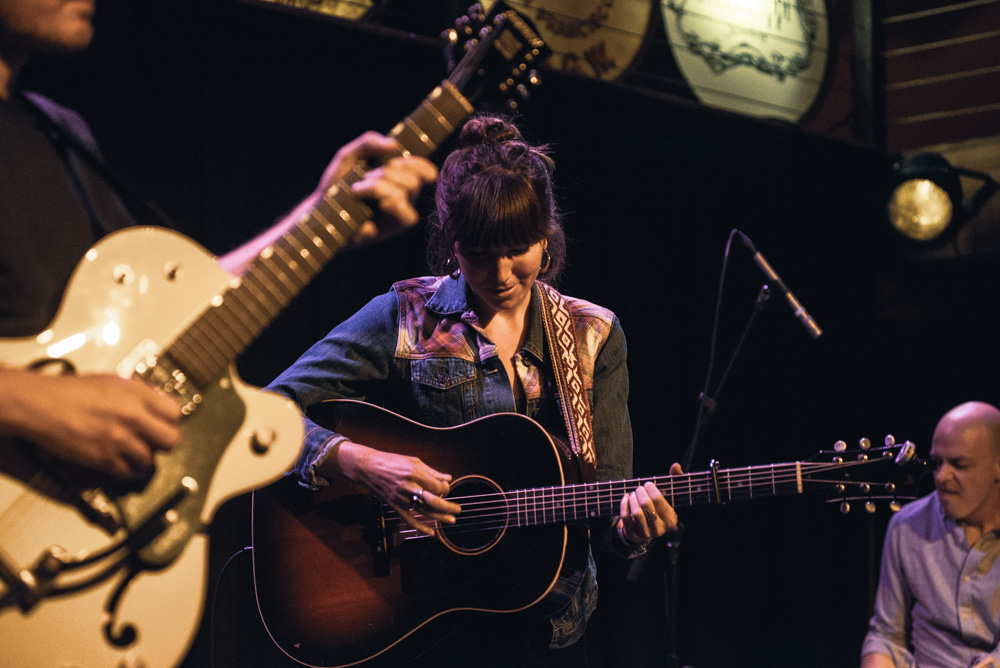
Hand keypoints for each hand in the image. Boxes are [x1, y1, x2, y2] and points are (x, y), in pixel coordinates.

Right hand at [0, 368, 181, 478]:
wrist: (43, 405)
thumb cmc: (72, 392)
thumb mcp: (115, 382)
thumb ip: (140, 395)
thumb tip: (158, 406)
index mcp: (137, 394)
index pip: (176, 413)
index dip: (171, 419)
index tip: (165, 422)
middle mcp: (133, 417)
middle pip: (171, 440)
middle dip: (164, 441)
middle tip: (155, 440)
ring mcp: (119, 439)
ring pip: (151, 459)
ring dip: (145, 458)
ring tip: (135, 452)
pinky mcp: (104, 459)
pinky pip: (130, 472)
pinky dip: (129, 470)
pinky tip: (124, 463)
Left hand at [319, 131, 437, 243]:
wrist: (322, 209)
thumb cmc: (337, 183)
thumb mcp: (350, 155)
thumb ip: (369, 142)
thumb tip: (394, 144)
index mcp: (401, 177)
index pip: (426, 170)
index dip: (417, 163)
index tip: (393, 162)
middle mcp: (406, 195)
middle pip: (415, 179)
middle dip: (387, 174)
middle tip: (365, 177)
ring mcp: (402, 212)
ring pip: (408, 191)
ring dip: (379, 186)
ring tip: (358, 190)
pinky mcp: (396, 227)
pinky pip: (407, 214)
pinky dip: (390, 202)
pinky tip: (375, 204)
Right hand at [336, 440, 460, 536]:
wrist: (369, 468)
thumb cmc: (392, 461)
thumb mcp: (413, 461)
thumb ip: (432, 471)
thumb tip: (448, 478)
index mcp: (415, 473)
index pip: (437, 486)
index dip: (445, 488)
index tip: (446, 488)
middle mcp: (410, 487)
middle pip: (434, 501)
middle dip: (448, 506)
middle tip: (458, 510)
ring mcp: (402, 498)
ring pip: (424, 511)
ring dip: (440, 517)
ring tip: (452, 520)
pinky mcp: (395, 505)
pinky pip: (410, 519)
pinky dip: (421, 527)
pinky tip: (431, 532)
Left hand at [617, 462, 683, 544]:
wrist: (648, 529)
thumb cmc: (659, 508)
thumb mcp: (669, 496)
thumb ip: (674, 479)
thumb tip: (676, 465)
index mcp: (671, 520)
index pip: (658, 499)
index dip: (651, 488)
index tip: (648, 484)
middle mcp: (659, 529)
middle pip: (646, 505)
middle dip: (640, 492)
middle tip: (639, 488)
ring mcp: (646, 533)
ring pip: (636, 512)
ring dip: (632, 499)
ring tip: (633, 494)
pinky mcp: (633, 534)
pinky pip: (625, 517)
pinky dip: (624, 504)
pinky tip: (626, 498)